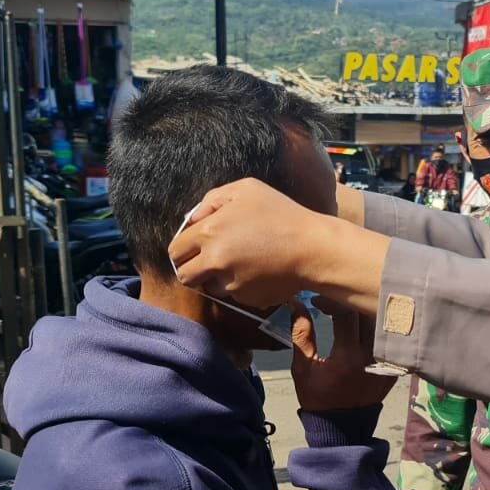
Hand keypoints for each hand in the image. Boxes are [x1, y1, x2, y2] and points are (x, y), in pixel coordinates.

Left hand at [170, 179, 327, 308]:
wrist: (313, 248)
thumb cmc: (281, 214)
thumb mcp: (246, 189)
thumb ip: (212, 200)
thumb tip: (192, 219)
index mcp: (209, 232)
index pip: (175, 251)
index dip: (184, 250)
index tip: (194, 249)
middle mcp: (214, 262)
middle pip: (185, 276)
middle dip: (193, 269)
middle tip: (209, 261)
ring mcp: (230, 284)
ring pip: (209, 288)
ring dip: (216, 279)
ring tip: (239, 264)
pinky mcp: (246, 300)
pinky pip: (233, 296)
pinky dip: (240, 287)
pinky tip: (257, 272)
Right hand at [290, 301, 393, 410]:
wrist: (342, 427)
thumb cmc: (317, 397)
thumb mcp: (302, 367)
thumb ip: (301, 334)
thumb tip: (296, 304)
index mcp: (347, 358)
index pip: (345, 314)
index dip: (330, 301)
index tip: (316, 300)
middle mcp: (371, 358)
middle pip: (367, 314)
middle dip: (349, 302)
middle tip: (335, 299)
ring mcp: (386, 363)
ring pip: (381, 323)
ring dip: (364, 312)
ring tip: (349, 308)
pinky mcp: (394, 367)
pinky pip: (389, 338)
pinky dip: (377, 327)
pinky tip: (364, 324)